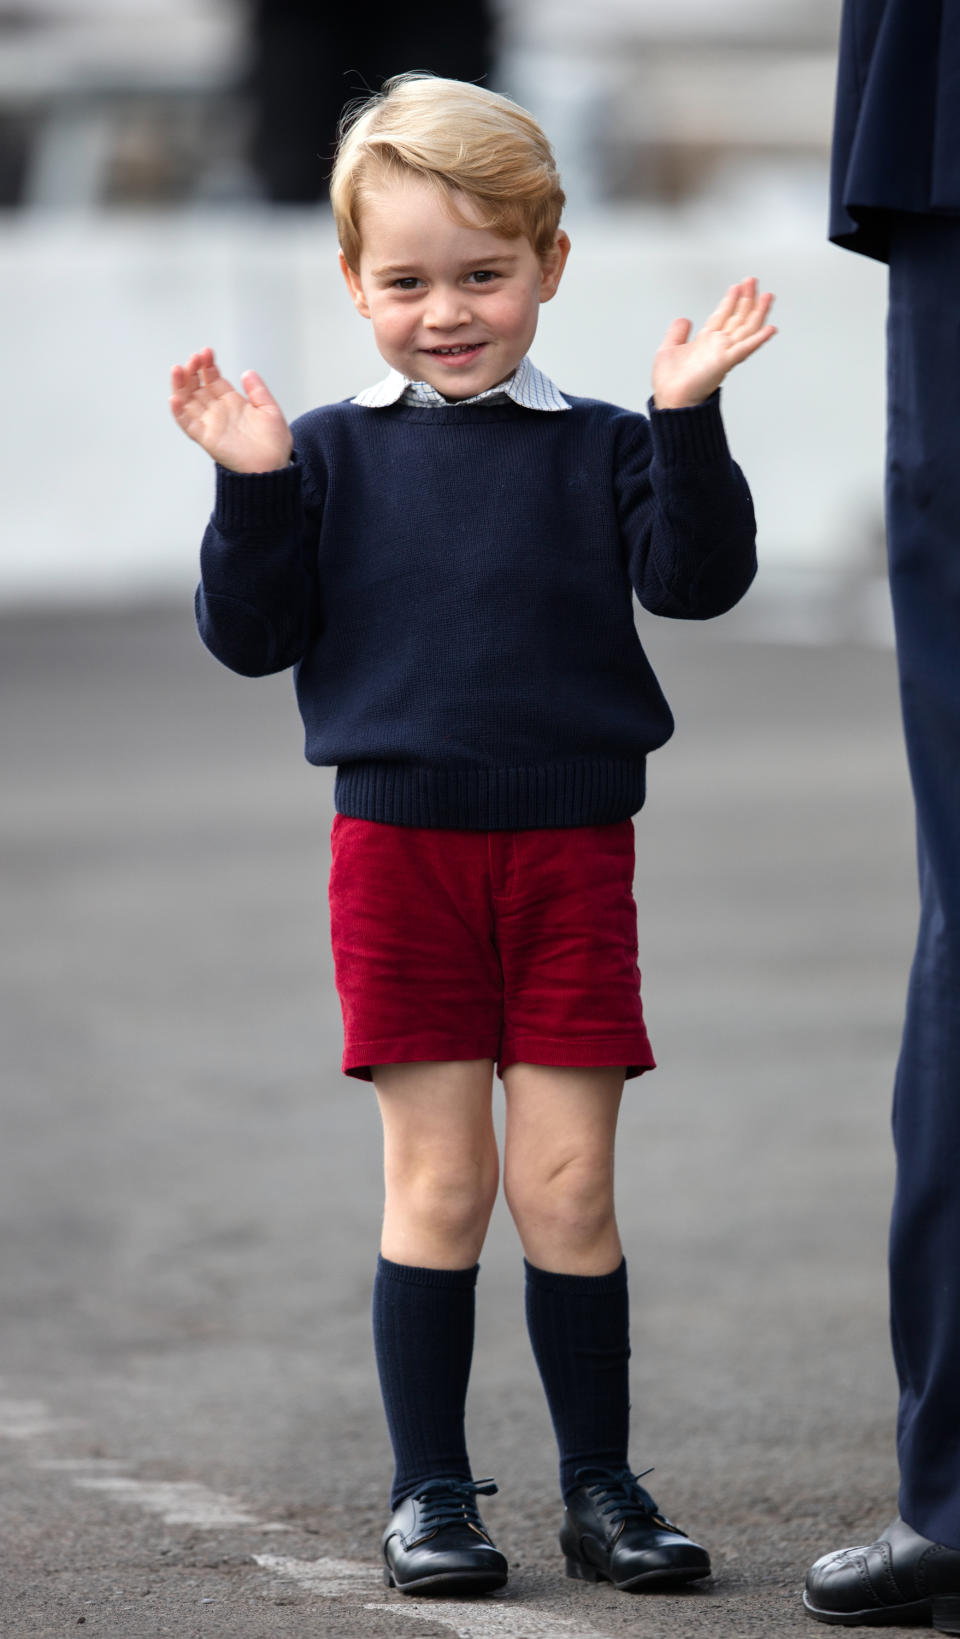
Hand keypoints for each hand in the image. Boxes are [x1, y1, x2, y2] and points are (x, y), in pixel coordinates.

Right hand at [169, 346, 292, 472]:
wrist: (273, 469)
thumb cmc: (274, 445)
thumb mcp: (270, 411)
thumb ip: (259, 391)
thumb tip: (248, 372)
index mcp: (233, 403)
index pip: (213, 379)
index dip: (207, 365)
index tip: (206, 352)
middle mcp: (219, 412)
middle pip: (197, 387)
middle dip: (193, 371)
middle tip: (194, 358)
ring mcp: (211, 424)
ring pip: (187, 402)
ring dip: (180, 385)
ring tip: (178, 370)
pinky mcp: (206, 438)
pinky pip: (188, 424)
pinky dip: (179, 412)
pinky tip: (175, 398)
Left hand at [652, 277, 775, 409]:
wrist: (671, 401)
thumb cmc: (670, 383)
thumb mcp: (669, 349)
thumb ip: (677, 333)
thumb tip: (684, 319)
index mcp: (706, 341)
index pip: (722, 316)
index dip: (730, 300)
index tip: (737, 286)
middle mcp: (718, 346)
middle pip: (738, 318)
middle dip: (746, 299)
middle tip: (753, 281)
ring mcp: (723, 353)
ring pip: (746, 329)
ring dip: (758, 312)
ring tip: (767, 296)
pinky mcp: (725, 363)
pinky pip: (744, 349)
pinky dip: (758, 339)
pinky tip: (770, 329)